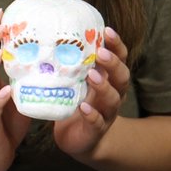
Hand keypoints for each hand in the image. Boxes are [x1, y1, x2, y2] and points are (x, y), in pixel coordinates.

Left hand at [54, 27, 131, 157]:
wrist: (80, 139)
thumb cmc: (77, 104)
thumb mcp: (76, 82)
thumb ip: (72, 64)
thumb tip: (48, 37)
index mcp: (110, 79)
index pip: (120, 58)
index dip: (116, 45)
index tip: (107, 31)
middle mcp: (114, 94)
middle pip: (122, 77)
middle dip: (113, 64)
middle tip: (101, 53)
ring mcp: (107, 113)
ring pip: (113, 99)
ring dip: (104, 86)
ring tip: (92, 76)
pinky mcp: (96, 130)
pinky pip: (98, 122)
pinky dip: (92, 114)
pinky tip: (83, 108)